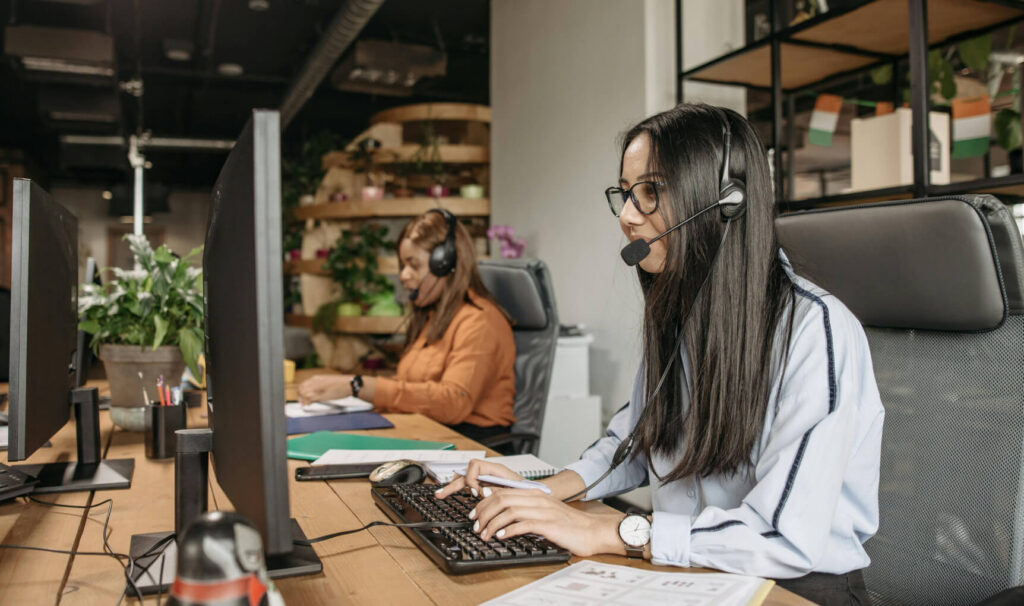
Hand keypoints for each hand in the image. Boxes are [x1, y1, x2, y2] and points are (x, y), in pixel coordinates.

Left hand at [296, 374, 351, 405]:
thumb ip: (319, 385)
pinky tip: (309, 404)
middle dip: (300, 396)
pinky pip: (309, 399)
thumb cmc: (340, 384)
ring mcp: (317, 388)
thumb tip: (313, 391)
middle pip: (300, 389)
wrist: (348, 384)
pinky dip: (307, 402)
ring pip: (303, 394)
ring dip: (303, 400)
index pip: (302, 385)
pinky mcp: (320, 394)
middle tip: (303, 402)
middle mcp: (314, 382)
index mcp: (316, 378)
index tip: (302, 397)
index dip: (300, 392)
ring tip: (307, 404)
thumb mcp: (327, 382)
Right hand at [434, 459, 524, 498]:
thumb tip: (484, 492)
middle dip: (452, 483)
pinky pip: (471, 485)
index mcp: (496, 469)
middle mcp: (489, 472)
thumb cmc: (529, 490)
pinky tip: (456, 496)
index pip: (474, 466)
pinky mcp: (487, 486)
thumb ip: (498, 490)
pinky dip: (462, 491)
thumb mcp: (514, 490)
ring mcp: (487, 479)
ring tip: (442, 494)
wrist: (537, 494)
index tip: (476, 493)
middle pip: (466, 472)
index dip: (471, 479)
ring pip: (465, 478)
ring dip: (454, 486)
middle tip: (440, 494)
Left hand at [469, 489, 622, 556]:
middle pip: (502, 499)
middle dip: (484, 513)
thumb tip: (503, 514)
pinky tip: (502, 537)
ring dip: (493, 523)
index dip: (484, 502)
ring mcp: (543, 511)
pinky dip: (509, 530)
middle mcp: (537, 499)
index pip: (502, 492)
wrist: (592, 531)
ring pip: (509, 511)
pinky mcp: (549, 525)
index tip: (475, 514)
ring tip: (485, 534)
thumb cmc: (569, 525)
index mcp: (535, 494)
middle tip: (476, 526)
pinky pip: (524, 524)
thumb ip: (526, 509)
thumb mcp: (545, 512)